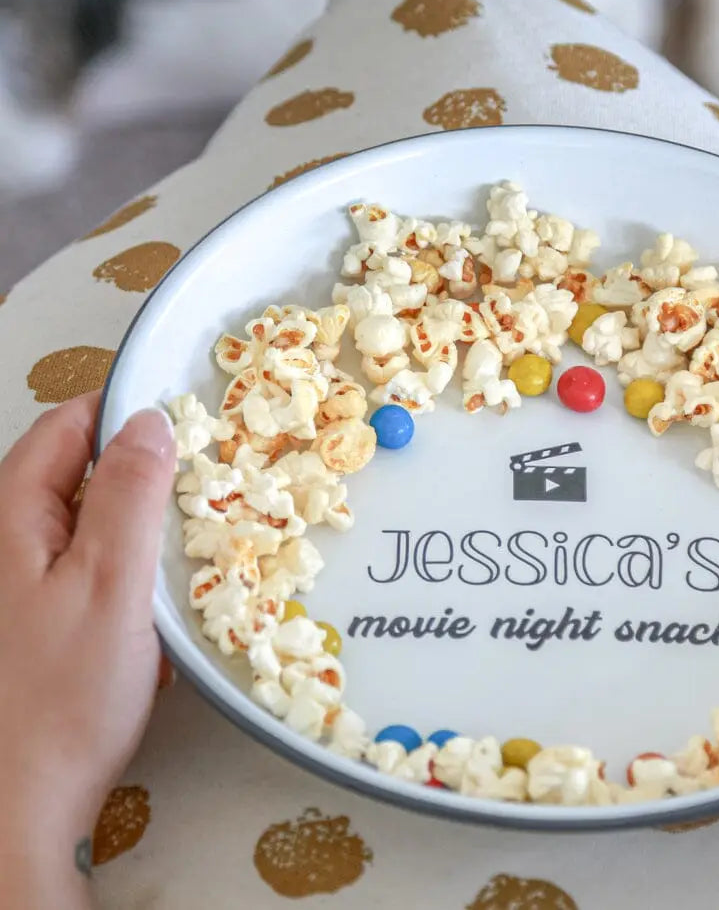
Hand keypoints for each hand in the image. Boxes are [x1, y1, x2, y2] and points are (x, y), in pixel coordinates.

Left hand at [0, 393, 174, 908]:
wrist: (20, 805)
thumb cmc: (61, 699)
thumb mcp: (112, 583)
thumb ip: (131, 494)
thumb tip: (151, 422)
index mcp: (11, 517)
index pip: (68, 425)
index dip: (127, 412)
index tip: (189, 422)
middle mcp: (7, 541)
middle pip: (79, 471)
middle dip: (144, 475)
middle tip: (201, 493)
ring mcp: (22, 583)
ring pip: (92, 523)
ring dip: (141, 531)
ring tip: (185, 557)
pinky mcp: (40, 620)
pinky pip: (93, 570)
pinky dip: (131, 574)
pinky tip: (156, 610)